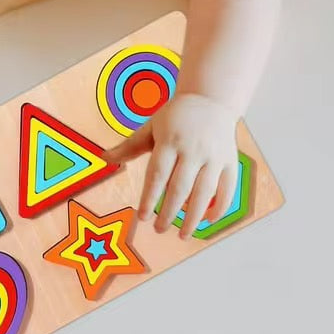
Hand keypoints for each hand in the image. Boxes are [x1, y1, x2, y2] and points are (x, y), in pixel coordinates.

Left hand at [105, 93, 238, 237]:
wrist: (211, 98)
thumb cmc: (175, 117)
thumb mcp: (151, 127)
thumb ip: (130, 146)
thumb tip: (103, 158)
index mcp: (170, 141)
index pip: (157, 174)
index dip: (149, 198)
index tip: (142, 217)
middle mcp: (193, 149)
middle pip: (180, 187)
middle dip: (169, 212)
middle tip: (158, 230)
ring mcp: (214, 156)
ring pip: (204, 192)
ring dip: (193, 217)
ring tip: (182, 234)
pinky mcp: (230, 161)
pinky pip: (227, 188)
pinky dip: (220, 207)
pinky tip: (208, 221)